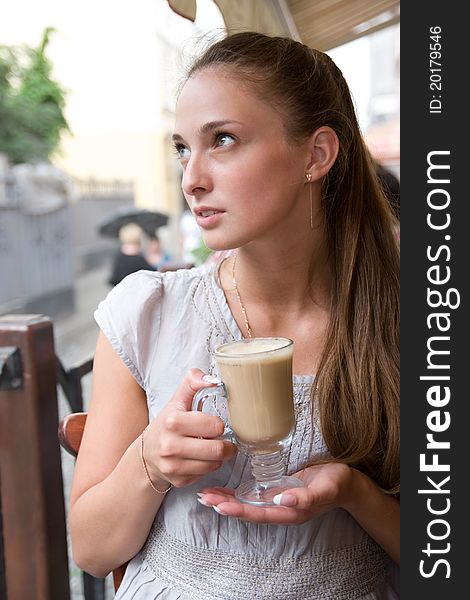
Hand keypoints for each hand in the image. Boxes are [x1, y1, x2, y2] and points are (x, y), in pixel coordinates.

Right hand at [143, 369, 235, 487]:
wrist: (147, 453)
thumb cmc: (167, 423)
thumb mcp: (177, 400)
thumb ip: (193, 382)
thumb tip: (213, 379)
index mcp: (173, 421)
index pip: (215, 426)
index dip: (218, 425)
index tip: (215, 425)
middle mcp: (171, 445)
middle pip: (218, 450)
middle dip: (226, 445)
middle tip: (224, 441)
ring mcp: (173, 466)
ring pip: (214, 464)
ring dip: (218, 457)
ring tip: (212, 449)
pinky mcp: (178, 481)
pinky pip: (205, 475)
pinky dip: (207, 468)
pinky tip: (200, 459)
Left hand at [199, 462, 354, 524]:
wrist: (346, 483)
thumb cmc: (336, 484)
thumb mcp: (325, 489)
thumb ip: (306, 497)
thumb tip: (283, 500)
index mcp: (290, 511)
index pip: (258, 513)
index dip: (239, 509)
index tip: (220, 505)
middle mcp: (280, 509)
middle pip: (247, 510)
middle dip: (225, 504)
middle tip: (204, 497)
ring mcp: (278, 501)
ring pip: (247, 503)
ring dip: (227, 499)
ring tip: (207, 494)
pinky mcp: (277, 491)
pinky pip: (253, 495)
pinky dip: (237, 492)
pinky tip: (225, 488)